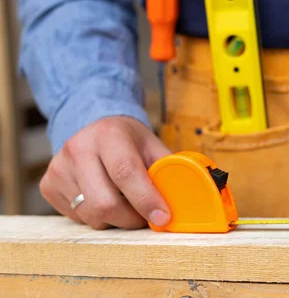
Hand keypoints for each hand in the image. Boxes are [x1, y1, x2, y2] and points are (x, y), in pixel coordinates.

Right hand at [40, 116, 170, 229]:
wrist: (93, 124)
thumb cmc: (128, 139)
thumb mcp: (152, 145)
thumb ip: (167, 169)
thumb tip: (184, 198)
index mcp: (109, 136)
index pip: (126, 173)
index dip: (146, 199)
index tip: (163, 217)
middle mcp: (78, 149)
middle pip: (105, 203)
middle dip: (131, 218)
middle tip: (145, 216)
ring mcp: (59, 168)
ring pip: (91, 216)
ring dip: (114, 220)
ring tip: (125, 205)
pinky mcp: (48, 185)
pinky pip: (76, 218)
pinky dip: (96, 217)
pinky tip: (103, 198)